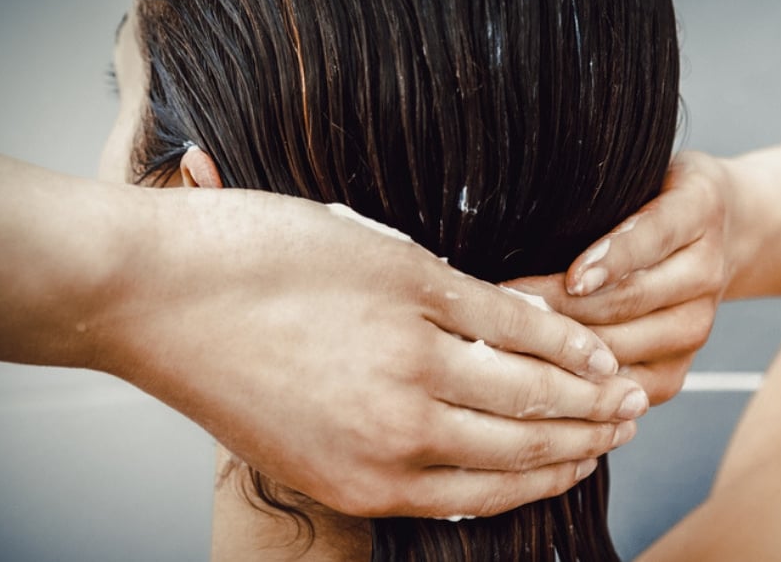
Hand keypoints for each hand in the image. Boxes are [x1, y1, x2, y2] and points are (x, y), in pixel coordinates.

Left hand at [94, 188, 647, 517]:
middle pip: (525, 444)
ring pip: (531, 388)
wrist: (153, 298)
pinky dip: (561, 334)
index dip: (552, 478)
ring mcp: (411, 360)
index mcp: (369, 482)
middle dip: (588, 439)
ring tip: (626, 388)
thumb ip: (378, 453)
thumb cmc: (220, 367)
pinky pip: (511, 321)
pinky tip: (589, 340)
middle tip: (627, 426)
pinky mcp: (413, 289)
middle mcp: (399, 435)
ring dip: (591, 392)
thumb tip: (452, 444)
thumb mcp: (298, 443)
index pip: (492, 490)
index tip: (584, 463)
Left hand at [506, 151, 738, 404]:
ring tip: (512, 341)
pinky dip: (585, 387)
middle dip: (562, 309)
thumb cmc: (660, 200)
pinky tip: (542, 377)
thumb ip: (606, 193)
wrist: (727, 236)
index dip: (610, 261)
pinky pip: (627, 388)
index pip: (650, 238)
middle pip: (628, 302)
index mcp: (698, 212)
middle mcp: (705, 272)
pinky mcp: (679, 369)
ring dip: (565, 349)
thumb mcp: (644, 174)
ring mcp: (697, 327)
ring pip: (622, 347)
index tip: (572, 278)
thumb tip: (528, 210)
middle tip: (506, 306)